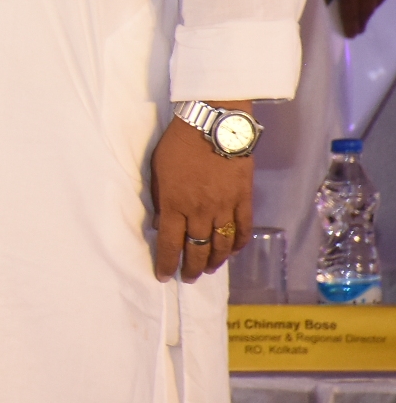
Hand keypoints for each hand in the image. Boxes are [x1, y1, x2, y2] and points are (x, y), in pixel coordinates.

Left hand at [151, 105, 253, 281]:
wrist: (213, 125)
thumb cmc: (178, 144)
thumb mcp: (157, 170)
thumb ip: (160, 199)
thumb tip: (161, 224)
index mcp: (175, 204)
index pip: (170, 244)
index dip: (167, 263)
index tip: (163, 275)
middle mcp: (200, 211)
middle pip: (197, 249)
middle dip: (191, 268)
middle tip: (187, 277)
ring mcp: (225, 207)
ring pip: (222, 245)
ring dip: (215, 261)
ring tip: (208, 268)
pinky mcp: (244, 200)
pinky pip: (244, 229)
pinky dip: (239, 244)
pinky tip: (233, 252)